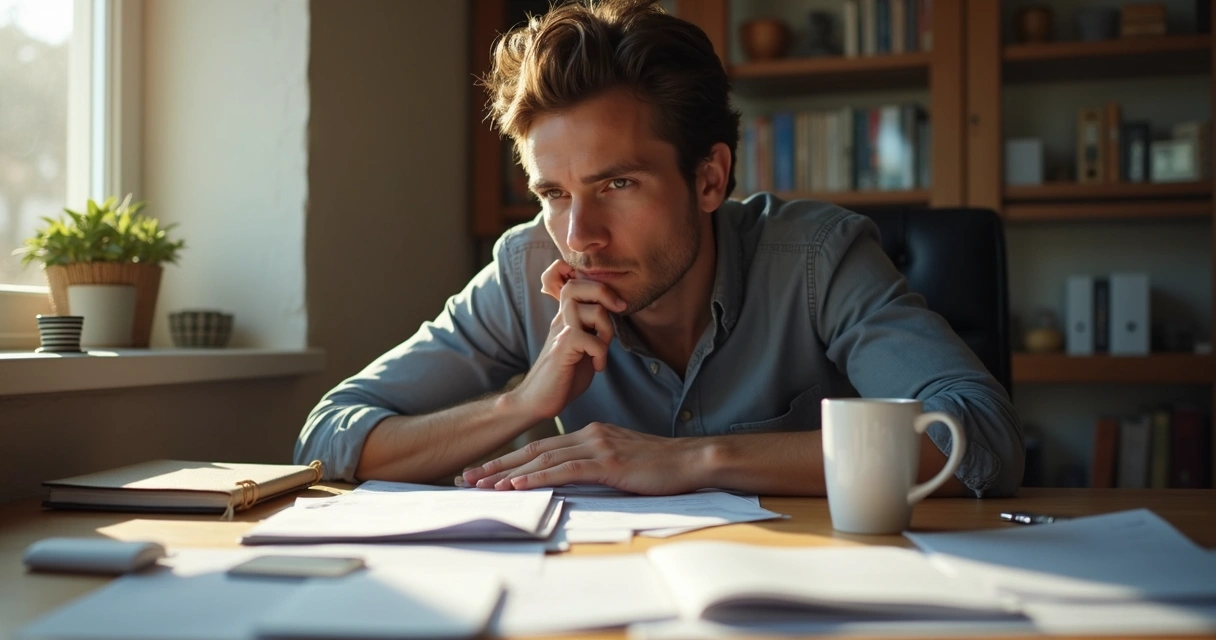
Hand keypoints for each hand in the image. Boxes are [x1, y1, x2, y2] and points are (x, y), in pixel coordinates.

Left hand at [459, 422, 706, 494]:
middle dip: (497, 465)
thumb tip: (575, 479)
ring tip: (482, 485)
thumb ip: (597, 464)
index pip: (541, 446)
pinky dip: (538, 477)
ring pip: (543, 458)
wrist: (691, 460)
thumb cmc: (661, 465)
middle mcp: (589, 435)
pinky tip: (518, 485)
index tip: (485, 472)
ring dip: (509, 473)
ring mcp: (598, 446)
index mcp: (590, 434)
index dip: (510, 459)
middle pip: (533, 449)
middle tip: (467, 478)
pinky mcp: (608, 461)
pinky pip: (566, 470)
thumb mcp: (622, 461)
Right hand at [507, 260, 626, 420]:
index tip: (615, 304)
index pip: (575, 281)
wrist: (538, 400)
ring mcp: (560, 331)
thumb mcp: (584, 347)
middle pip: (579, 284)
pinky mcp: (562, 348)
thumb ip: (594, 330)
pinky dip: (601, 354)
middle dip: (605, 293)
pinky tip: (597, 367)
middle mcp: (560, 319)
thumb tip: (616, 317)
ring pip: (594, 311)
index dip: (596, 284)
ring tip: (603, 349)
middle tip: (618, 311)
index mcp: (565, 317)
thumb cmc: (563, 376)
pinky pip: (592, 340)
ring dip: (607, 330)